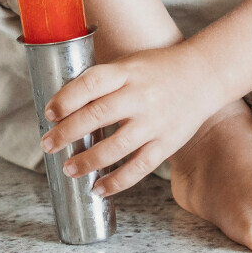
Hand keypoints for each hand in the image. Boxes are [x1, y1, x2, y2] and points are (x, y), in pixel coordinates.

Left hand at [40, 43, 222, 195]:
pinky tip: (98, 188)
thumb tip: (64, 102)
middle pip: (98, 115)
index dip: (66, 98)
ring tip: (68, 169)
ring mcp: (155, 122)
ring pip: (117, 146)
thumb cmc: (159, 68)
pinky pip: (139, 167)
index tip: (48, 113)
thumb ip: (104, 80)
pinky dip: (117, 181)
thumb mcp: (130, 64)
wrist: (205, 75)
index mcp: (127, 72)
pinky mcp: (167, 143)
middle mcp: (140, 96)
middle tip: (47, 145)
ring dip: (88, 161)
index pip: (91, 83)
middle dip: (68, 132)